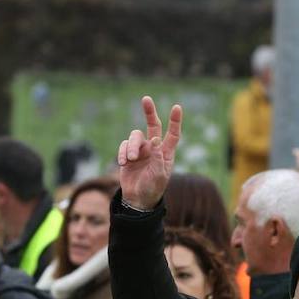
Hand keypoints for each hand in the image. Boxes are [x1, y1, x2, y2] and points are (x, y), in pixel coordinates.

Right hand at [117, 95, 182, 210]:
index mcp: (166, 153)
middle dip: (149, 112)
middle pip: (153, 125)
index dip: (175, 121)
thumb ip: (157, 158)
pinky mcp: (127, 154)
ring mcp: (140, 150)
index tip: (176, 107)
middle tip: (146, 99)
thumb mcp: (158, 176)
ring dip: (131, 146)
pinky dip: (122, 153)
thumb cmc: (152, 189)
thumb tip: (155, 139)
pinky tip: (123, 164)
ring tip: (130, 159)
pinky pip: (124, 146)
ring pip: (135, 137)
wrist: (137, 200)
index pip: (173, 135)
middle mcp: (154, 149)